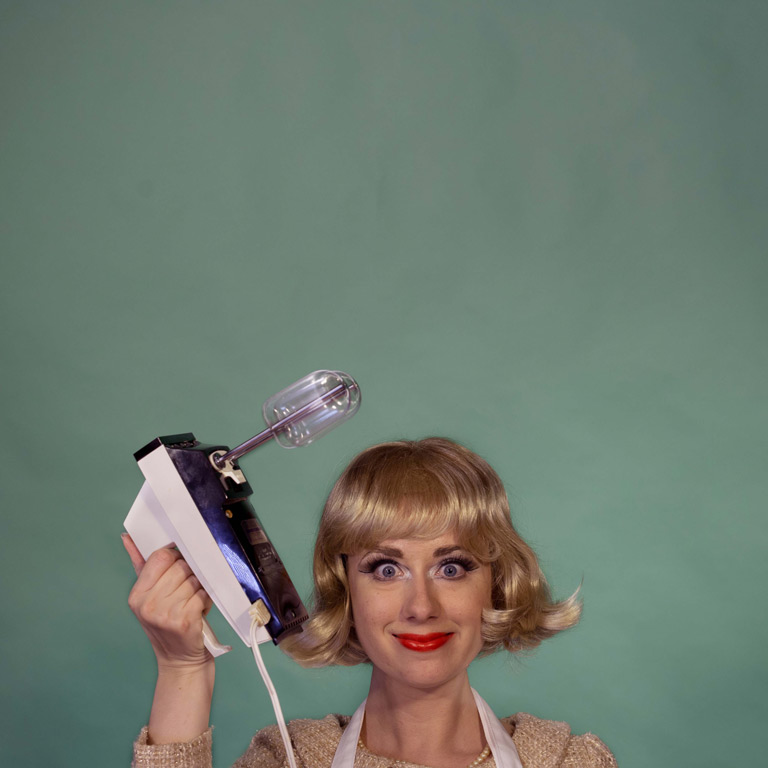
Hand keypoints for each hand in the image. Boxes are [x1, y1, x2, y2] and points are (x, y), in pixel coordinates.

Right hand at [122, 534, 213, 671]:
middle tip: (187, 590)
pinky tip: (199, 610)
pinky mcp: (185, 620)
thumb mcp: (149, 596)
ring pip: (194, 579)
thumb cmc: (166, 624)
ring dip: (199, 588)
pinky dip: (206, 599)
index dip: (175, 557)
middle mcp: (148, 604)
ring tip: (191, 602)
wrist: (179, 659)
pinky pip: (203, 594)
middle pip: (181, 566)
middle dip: (190, 574)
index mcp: (137, 595)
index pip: (160, 557)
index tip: (180, 565)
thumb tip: (127, 538)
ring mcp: (166, 613)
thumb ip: (141, 564)